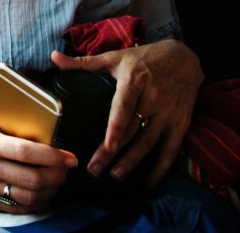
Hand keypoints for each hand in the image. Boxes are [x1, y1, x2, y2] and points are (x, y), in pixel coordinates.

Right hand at [0, 103, 76, 212]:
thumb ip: (3, 114)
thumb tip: (33, 114)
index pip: (25, 151)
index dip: (52, 155)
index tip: (67, 156)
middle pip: (32, 177)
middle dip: (57, 175)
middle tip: (66, 169)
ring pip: (28, 197)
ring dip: (50, 191)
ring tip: (57, 181)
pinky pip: (17, 208)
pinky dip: (36, 203)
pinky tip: (43, 194)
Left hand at [51, 39, 201, 186]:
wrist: (185, 58)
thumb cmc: (144, 58)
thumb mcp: (115, 57)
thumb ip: (84, 62)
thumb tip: (54, 57)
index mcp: (134, 81)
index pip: (123, 107)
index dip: (116, 128)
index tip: (108, 146)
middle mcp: (153, 98)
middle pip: (132, 130)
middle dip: (113, 153)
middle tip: (95, 170)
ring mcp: (169, 112)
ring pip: (149, 142)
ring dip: (133, 162)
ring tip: (115, 177)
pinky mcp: (181, 122)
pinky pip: (171, 148)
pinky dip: (161, 167)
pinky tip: (148, 182)